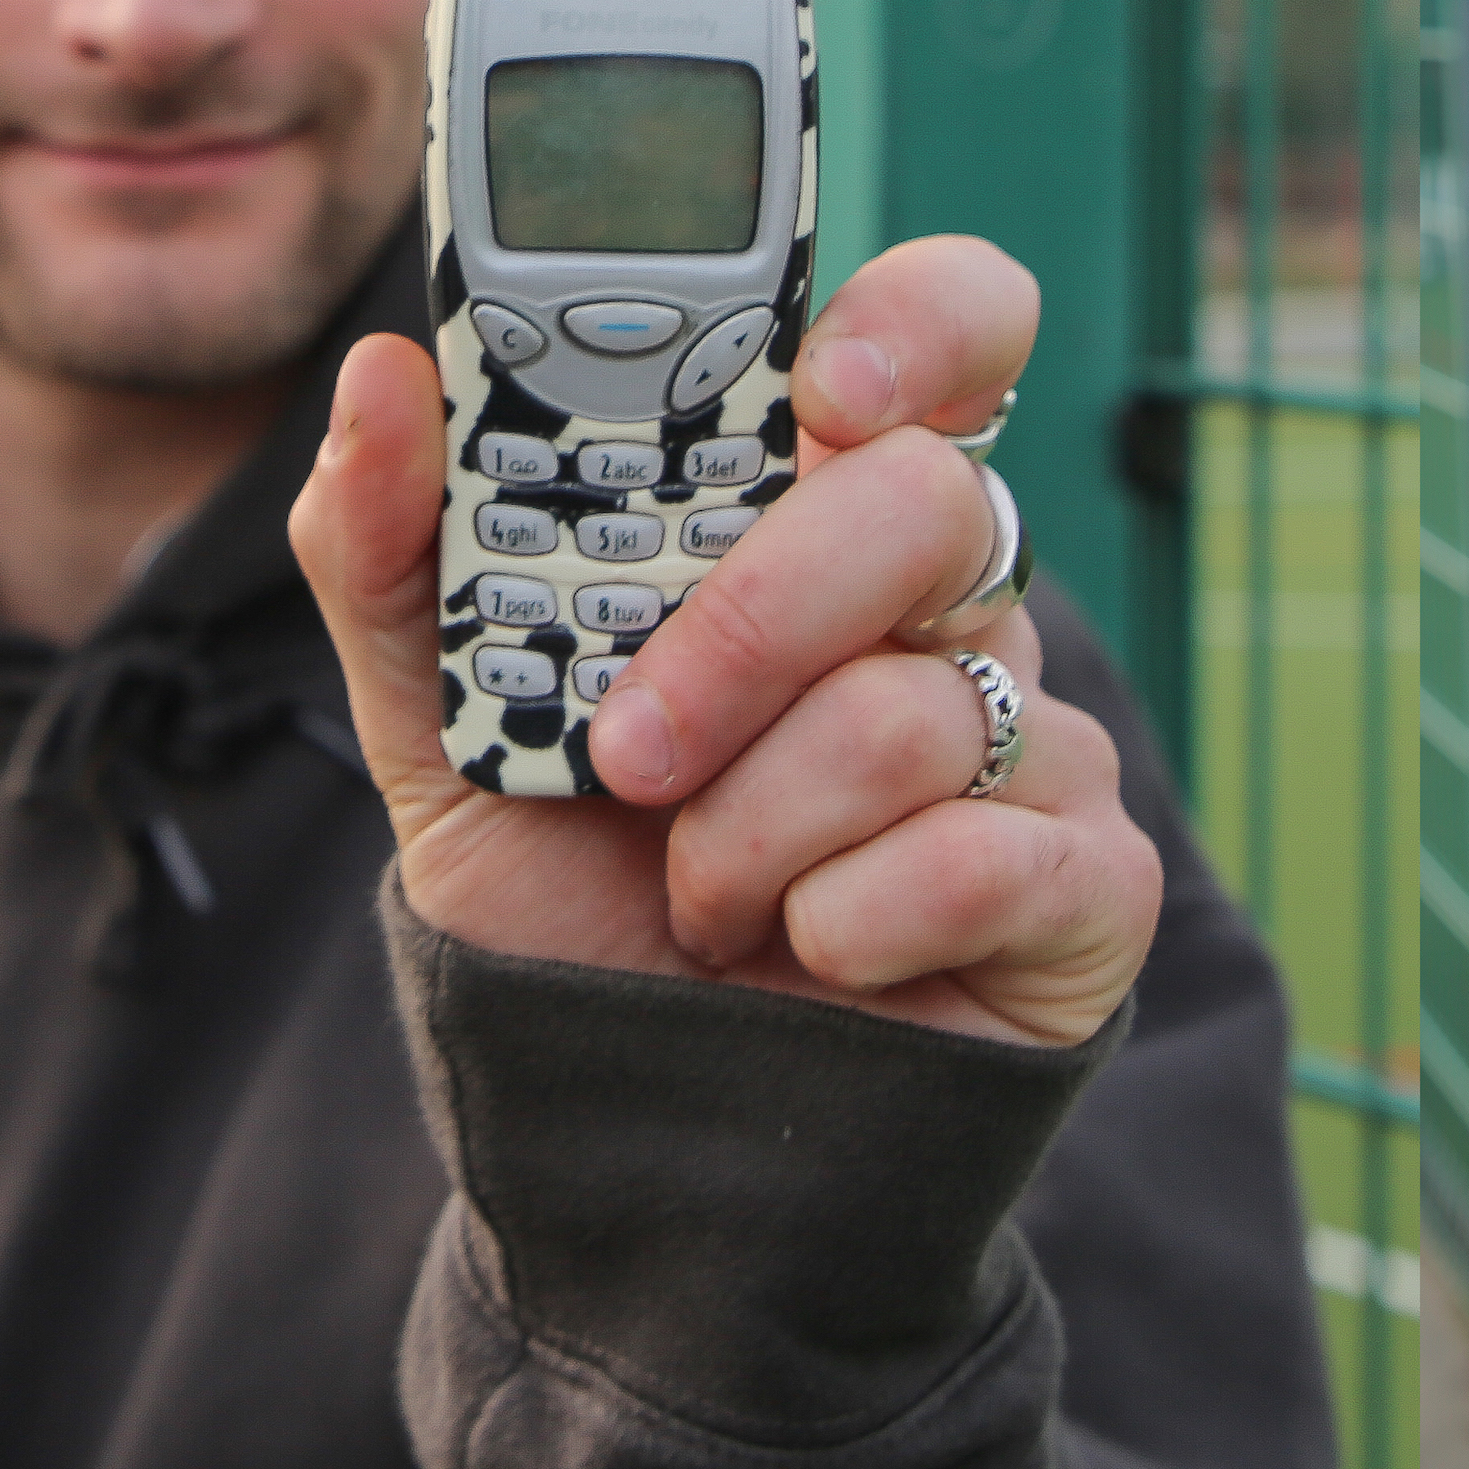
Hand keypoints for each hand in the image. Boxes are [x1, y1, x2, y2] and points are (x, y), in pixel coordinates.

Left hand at [289, 235, 1159, 1047]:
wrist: (641, 1143)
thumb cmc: (572, 899)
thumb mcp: (444, 731)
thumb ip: (394, 553)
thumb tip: (382, 378)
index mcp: (816, 513)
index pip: (942, 336)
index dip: (918, 325)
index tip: (829, 385)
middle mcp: (944, 601)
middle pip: (928, 500)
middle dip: (754, 632)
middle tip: (632, 752)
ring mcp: (1030, 733)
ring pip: (918, 704)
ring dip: (752, 831)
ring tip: (697, 898)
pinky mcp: (1087, 878)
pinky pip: (983, 856)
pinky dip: (847, 922)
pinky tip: (810, 953)